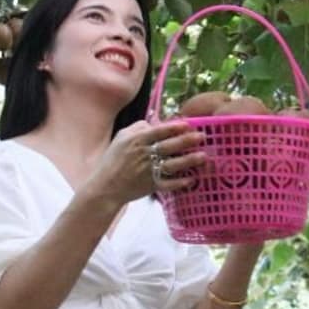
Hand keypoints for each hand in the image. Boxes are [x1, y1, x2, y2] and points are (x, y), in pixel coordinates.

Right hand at [79, 120, 205, 207]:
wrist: (105, 186)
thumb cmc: (113, 159)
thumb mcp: (121, 137)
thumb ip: (138, 128)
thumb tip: (156, 122)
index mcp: (137, 141)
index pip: (159, 131)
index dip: (174, 128)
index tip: (188, 124)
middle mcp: (143, 155)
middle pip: (169, 146)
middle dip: (186, 141)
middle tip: (202, 137)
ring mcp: (148, 171)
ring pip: (172, 165)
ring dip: (188, 161)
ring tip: (203, 156)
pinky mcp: (150, 186)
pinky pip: (168, 184)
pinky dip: (180, 183)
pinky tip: (192, 179)